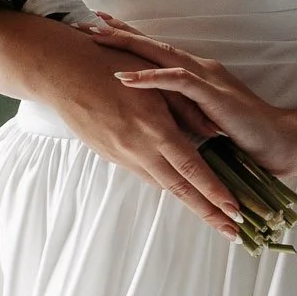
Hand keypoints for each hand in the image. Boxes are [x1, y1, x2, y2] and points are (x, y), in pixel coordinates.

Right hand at [24, 17, 248, 237]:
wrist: (62, 71)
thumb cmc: (111, 64)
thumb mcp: (157, 82)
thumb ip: (187, 109)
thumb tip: (213, 132)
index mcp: (155, 128)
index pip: (193, 169)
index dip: (215, 193)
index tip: (234, 212)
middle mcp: (139, 148)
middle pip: (180, 189)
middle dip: (207, 212)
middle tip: (230, 231)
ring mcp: (121, 155)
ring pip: (161, 184)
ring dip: (186, 199)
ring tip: (211, 212)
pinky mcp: (109, 155)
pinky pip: (143, 173)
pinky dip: (163, 180)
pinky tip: (176, 183)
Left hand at [85, 15, 296, 177]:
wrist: (281, 143)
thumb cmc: (246, 138)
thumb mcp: (204, 123)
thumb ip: (183, 113)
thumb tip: (156, 116)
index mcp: (198, 76)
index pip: (158, 52)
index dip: (129, 39)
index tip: (99, 29)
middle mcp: (201, 70)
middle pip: (154, 45)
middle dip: (120, 33)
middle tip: (87, 20)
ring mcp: (207, 80)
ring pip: (161, 55)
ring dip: (129, 46)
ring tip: (98, 37)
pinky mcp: (213, 95)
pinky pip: (176, 81)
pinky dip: (149, 77)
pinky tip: (125, 76)